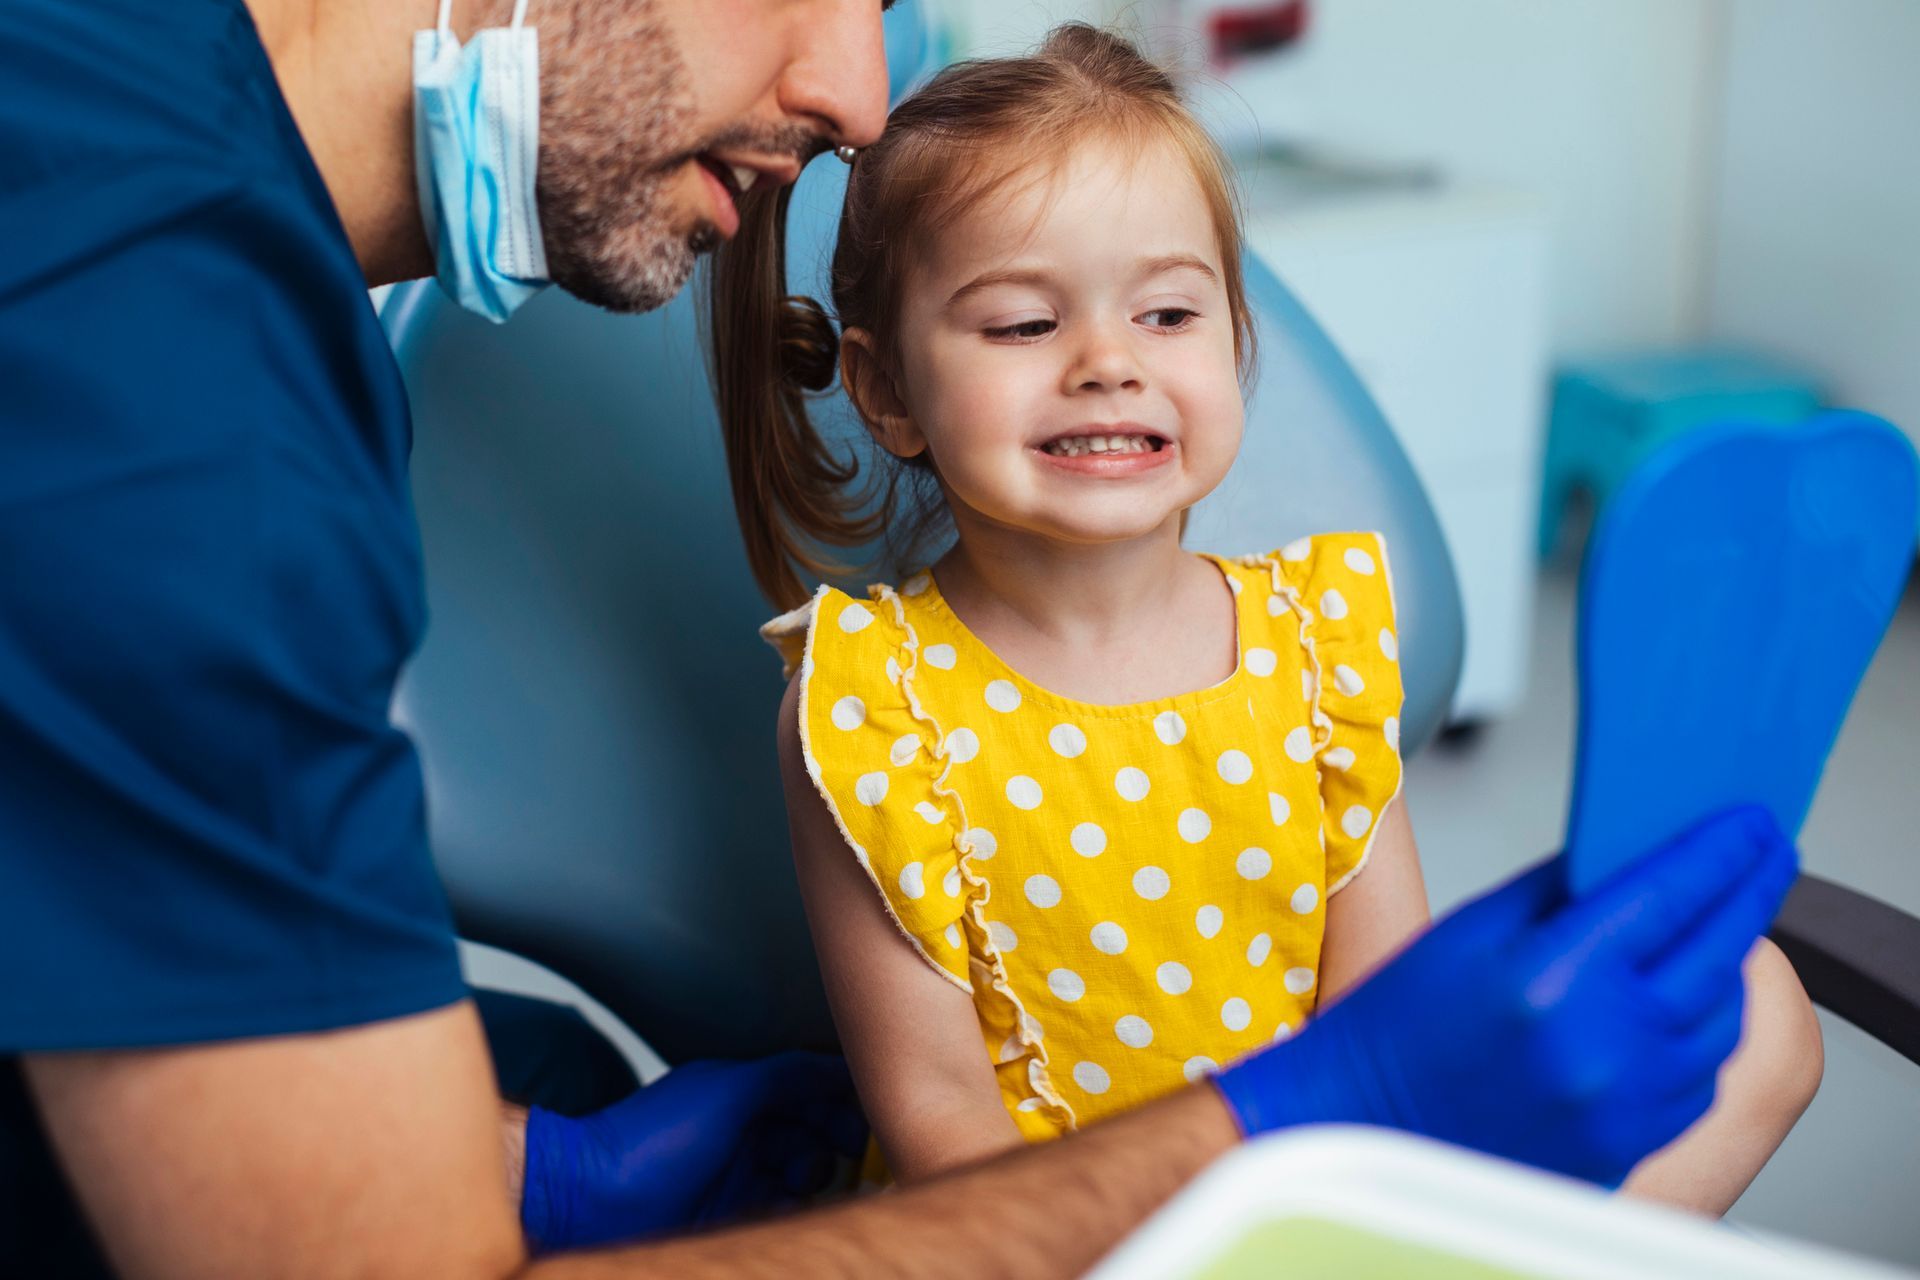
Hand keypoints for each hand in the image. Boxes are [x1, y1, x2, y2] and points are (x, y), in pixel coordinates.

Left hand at [521, 1051, 866, 1251]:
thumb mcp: (728, 1089)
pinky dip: (796, 1211)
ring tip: (803, 1180)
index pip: (812, 1089)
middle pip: (816, 1134)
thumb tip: (845, 1065)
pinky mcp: (734, 1219)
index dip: (843, 1099)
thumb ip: (790, 1073)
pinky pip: (783, 1213)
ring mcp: (741, 1177)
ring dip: (816, 1178)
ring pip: (805, 1177)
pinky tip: (790, 1207)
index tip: (865, 1111)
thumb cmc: (653, 1135)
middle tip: (843, 1151)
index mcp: (746, 1093)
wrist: (592, 1199)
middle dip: (835, 1141)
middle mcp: (748, 1133)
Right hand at [1214, 806, 1797, 1185]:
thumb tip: (1632, 853)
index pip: (1668, 894)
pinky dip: (1704, 1031)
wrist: (1363, 1120)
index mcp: (1550, 978)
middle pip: (1715, 952)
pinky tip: (1684, 1002)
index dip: (1719, 850)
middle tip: (1764, 855)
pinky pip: (1700, 1078)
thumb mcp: (1472, 929)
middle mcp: (1599, 1047)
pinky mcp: (1628, 1144)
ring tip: (1718, 928)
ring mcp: (1621, 1105)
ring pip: (1719, 1020)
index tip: (1748, 823)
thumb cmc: (1400, 1028)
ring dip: (1727, 966)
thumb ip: (1561, 888)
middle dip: (1748, 892)